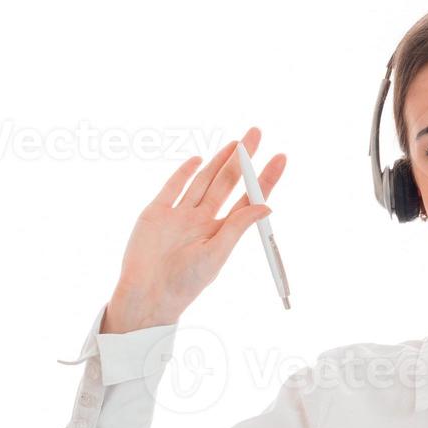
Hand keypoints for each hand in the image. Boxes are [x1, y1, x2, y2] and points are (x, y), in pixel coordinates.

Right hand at [103, 126, 287, 332]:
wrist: (147, 293)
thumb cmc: (184, 283)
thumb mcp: (217, 254)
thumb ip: (238, 227)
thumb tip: (266, 206)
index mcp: (220, 233)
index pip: (248, 200)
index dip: (263, 180)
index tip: (280, 158)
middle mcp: (202, 221)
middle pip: (227, 183)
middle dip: (242, 159)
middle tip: (256, 134)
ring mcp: (179, 215)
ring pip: (203, 181)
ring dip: (220, 160)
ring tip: (237, 142)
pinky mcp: (156, 213)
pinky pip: (173, 188)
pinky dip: (184, 172)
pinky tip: (198, 160)